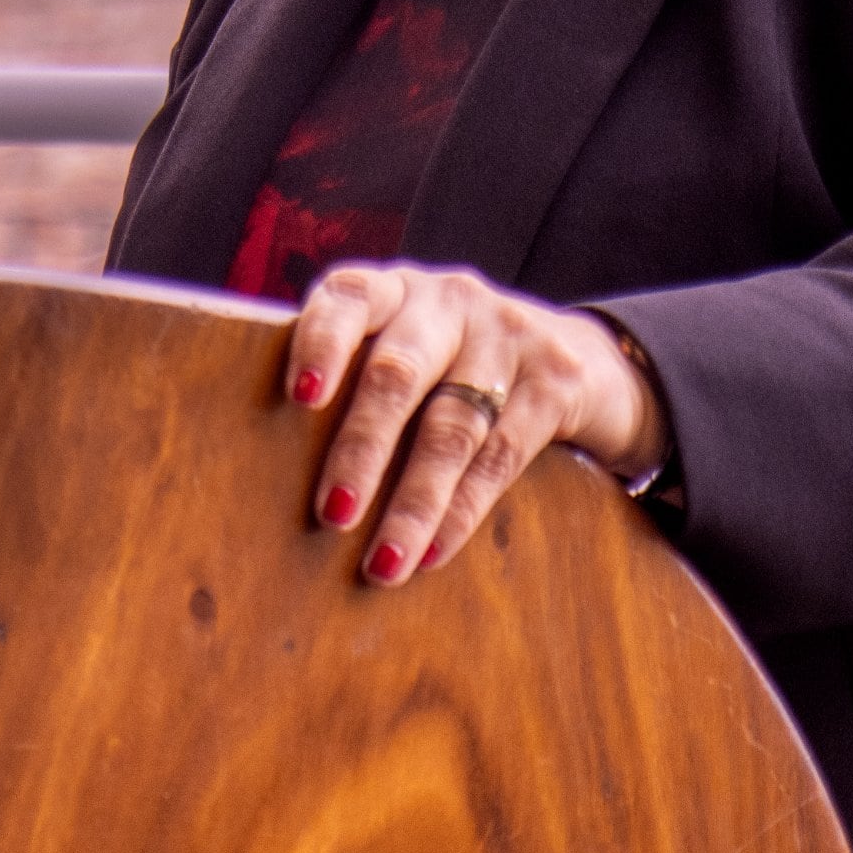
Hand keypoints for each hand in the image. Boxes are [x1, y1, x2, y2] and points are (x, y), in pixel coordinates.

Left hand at [285, 263, 664, 586]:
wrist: (584, 359)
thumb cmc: (455, 369)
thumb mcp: (408, 351)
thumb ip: (356, 383)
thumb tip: (268, 474)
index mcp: (394, 290)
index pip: (348, 298)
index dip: (320, 342)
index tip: (299, 396)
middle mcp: (447, 300)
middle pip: (396, 374)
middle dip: (361, 450)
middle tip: (331, 515)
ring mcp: (506, 334)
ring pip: (450, 427)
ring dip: (412, 503)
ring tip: (381, 562)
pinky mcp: (554, 379)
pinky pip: (501, 454)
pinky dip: (463, 509)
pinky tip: (433, 551)